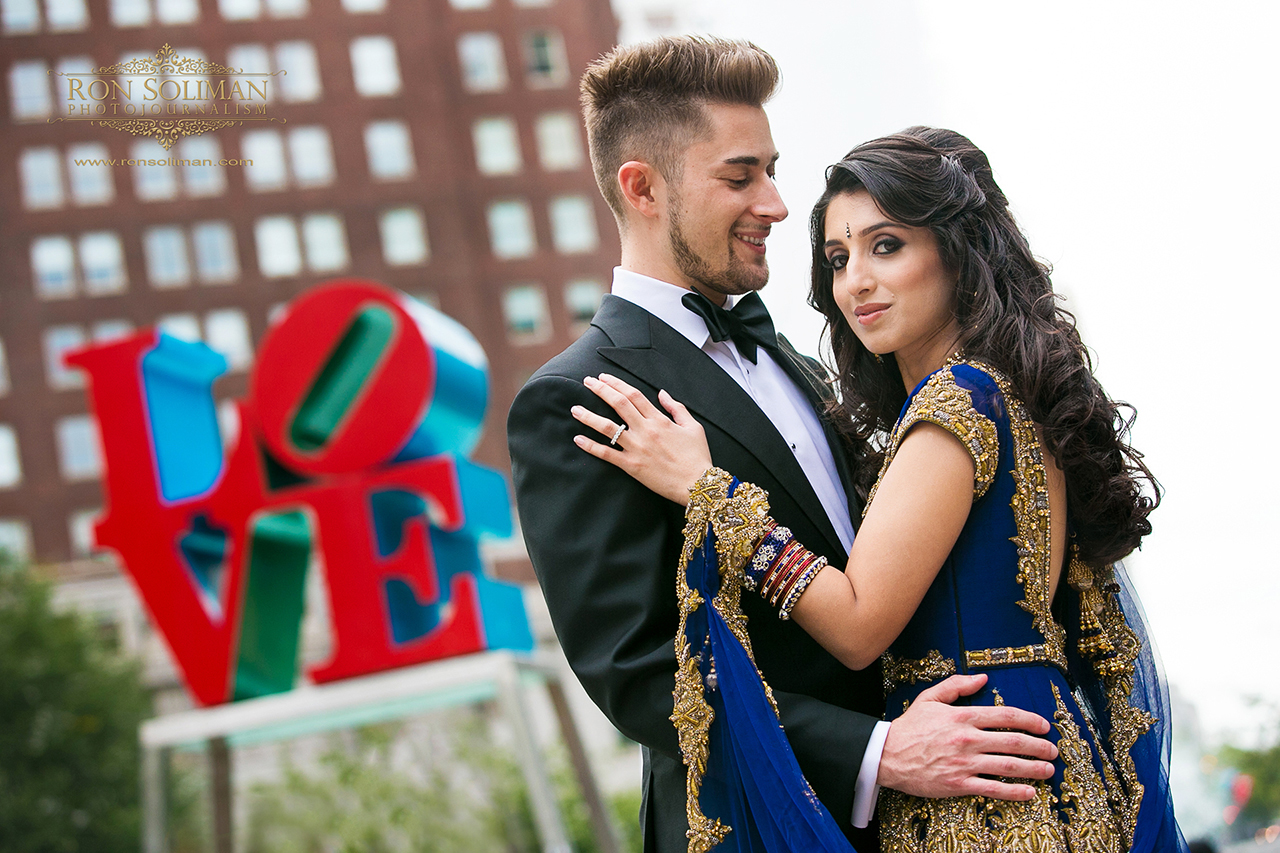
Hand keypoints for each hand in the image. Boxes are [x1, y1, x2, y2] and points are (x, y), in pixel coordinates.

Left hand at [571, 374, 711, 505]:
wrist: (697, 484)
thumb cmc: (697, 456)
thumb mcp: (693, 426)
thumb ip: (676, 407)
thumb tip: (662, 392)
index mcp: (659, 419)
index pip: (633, 395)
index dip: (616, 383)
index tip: (603, 377)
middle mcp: (645, 430)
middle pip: (618, 404)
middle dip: (600, 390)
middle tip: (586, 382)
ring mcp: (637, 448)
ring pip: (608, 427)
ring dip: (589, 416)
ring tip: (575, 409)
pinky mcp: (632, 466)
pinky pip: (607, 454)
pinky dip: (591, 446)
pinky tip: (578, 439)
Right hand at [877, 674, 1057, 800]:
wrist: (887, 755)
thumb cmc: (909, 727)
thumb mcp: (930, 698)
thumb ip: (957, 686)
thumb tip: (982, 679)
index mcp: (963, 717)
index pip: (1006, 716)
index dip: (1030, 720)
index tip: (1044, 726)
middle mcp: (968, 739)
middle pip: (1014, 742)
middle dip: (1039, 746)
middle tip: (1052, 750)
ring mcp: (965, 763)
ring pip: (1008, 766)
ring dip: (1033, 768)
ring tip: (1048, 770)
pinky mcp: (959, 784)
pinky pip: (993, 788)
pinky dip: (1014, 791)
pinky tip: (1029, 792)